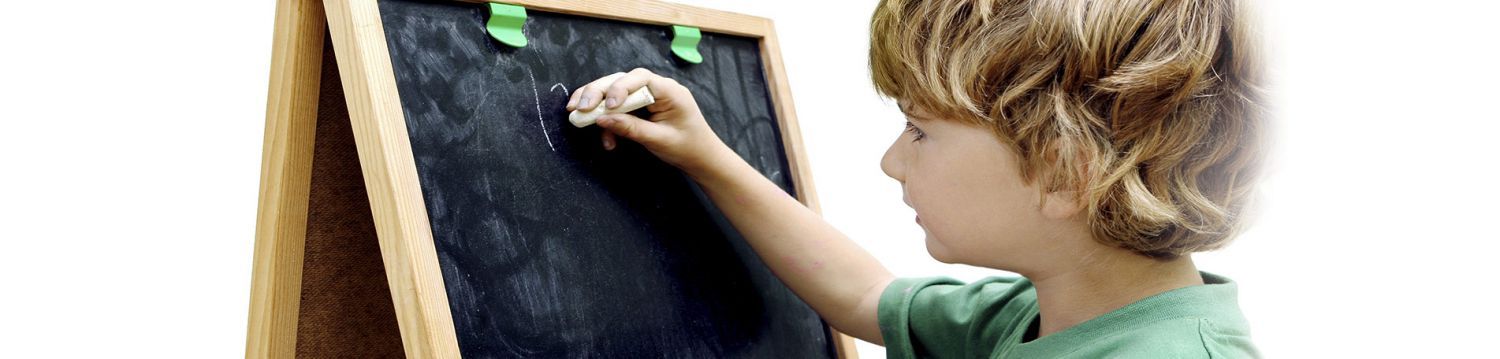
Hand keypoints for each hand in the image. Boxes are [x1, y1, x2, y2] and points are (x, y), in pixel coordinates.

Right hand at [567, 68, 733, 175]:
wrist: (701, 159)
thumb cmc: (688, 148)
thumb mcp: (659, 140)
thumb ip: (631, 128)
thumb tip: (602, 119)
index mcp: (669, 90)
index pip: (640, 78)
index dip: (619, 88)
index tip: (607, 105)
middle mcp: (657, 88)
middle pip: (621, 82)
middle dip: (597, 94)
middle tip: (577, 108)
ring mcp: (647, 97)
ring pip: (615, 93)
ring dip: (596, 107)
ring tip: (578, 119)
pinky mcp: (641, 108)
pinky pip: (619, 109)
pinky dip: (608, 122)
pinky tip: (607, 141)